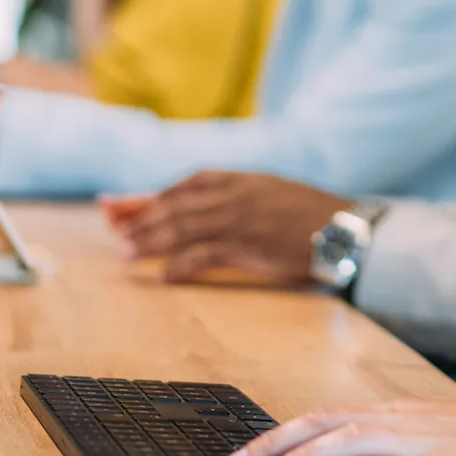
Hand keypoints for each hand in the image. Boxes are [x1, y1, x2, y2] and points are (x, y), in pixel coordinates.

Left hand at [105, 172, 347, 285]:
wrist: (344, 227)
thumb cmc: (310, 213)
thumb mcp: (269, 192)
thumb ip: (236, 196)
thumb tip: (201, 205)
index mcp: (240, 179)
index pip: (184, 184)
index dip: (151, 196)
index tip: (122, 205)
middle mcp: (235, 195)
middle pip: (175, 204)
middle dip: (139, 215)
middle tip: (111, 225)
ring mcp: (240, 220)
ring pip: (183, 228)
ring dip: (151, 241)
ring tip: (127, 253)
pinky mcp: (248, 247)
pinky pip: (205, 256)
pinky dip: (181, 266)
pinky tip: (163, 277)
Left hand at [224, 399, 455, 455]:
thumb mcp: (440, 438)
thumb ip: (392, 448)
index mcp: (403, 413)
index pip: (327, 416)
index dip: (281, 433)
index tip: (244, 452)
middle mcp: (410, 419)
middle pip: (329, 423)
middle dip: (277, 443)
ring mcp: (433, 441)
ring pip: (357, 441)